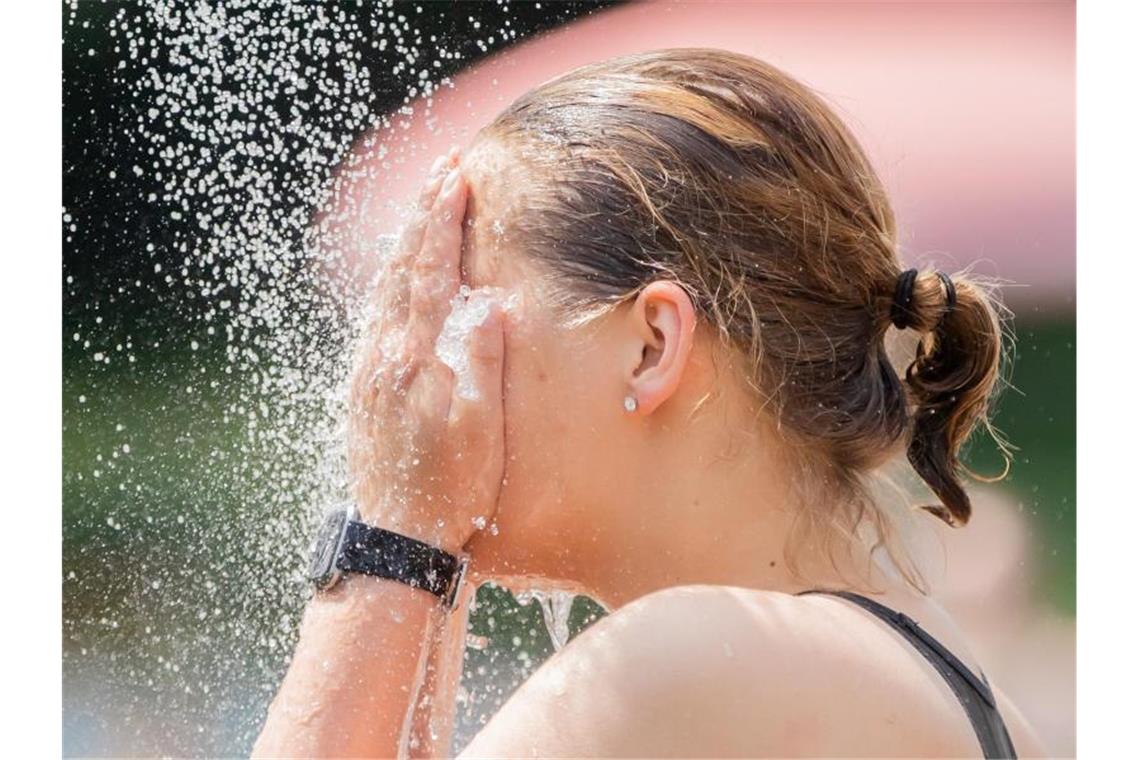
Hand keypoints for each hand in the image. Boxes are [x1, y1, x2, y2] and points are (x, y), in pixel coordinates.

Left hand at [347, 151, 505, 554]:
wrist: (396, 536)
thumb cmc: (450, 487)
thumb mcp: (481, 427)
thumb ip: (483, 360)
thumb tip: (489, 301)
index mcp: (414, 359)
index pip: (431, 273)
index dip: (444, 223)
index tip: (457, 180)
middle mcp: (383, 357)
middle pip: (400, 269)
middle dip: (423, 216)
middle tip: (442, 172)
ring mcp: (369, 372)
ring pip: (383, 290)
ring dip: (405, 244)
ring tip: (423, 209)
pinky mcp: (364, 389)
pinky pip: (376, 317)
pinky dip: (391, 281)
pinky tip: (397, 276)